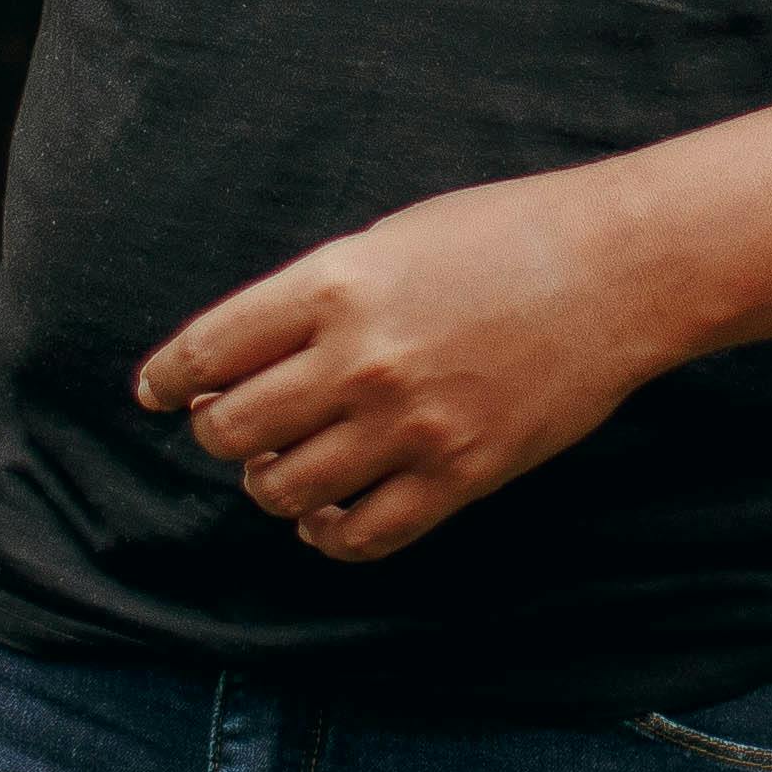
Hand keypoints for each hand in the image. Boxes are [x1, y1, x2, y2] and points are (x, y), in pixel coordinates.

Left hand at [134, 172, 678, 561]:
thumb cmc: (504, 236)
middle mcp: (360, 358)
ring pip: (284, 490)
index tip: (153, 393)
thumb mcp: (391, 240)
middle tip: (231, 427)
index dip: (166, 376)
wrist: (618, 269)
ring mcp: (409, 423)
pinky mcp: (458, 474)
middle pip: (231, 429)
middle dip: (217, 433)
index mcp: (335, 283)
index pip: (210, 347)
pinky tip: (329, 516)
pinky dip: (328, 534)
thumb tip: (244, 362)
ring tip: (286, 469)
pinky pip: (360, 535)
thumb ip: (317, 296)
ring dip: (270, 486)